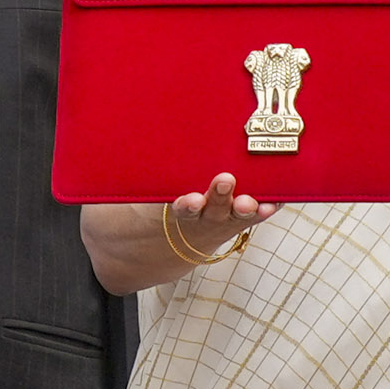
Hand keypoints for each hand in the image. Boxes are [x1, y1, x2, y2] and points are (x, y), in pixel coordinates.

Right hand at [84, 175, 275, 295]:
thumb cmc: (139, 212)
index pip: (177, 211)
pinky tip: (277, 201)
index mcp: (168, 217)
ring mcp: (218, 225)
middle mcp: (196, 223)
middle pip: (209, 212)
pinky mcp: (234, 222)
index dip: (184, 206)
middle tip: (224, 182)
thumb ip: (133, 176)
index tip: (188, 201)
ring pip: (233, 218)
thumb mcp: (129, 198)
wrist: (150, 251)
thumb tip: (112, 137)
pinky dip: (265, 210)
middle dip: (218, 198)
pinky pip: (251, 219)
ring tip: (254, 200)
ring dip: (246, 208)